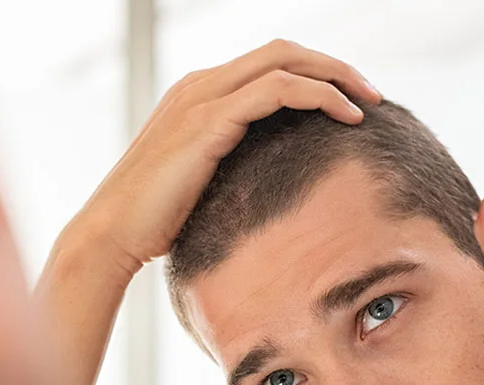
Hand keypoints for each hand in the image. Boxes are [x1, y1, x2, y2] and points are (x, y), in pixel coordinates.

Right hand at [76, 40, 380, 277]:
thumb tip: (265, 195)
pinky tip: (346, 118)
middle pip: (284, 51)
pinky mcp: (209, 122)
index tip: (349, 104)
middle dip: (334, 67)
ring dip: (336, 76)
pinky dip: (319, 96)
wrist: (111, 235)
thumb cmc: (151, 226)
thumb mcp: (197, 190)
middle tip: (372, 94)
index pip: (268, 65)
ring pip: (286, 61)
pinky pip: (278, 90)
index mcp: (198, 97)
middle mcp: (200, 86)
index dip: (315, 76)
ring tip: (370, 103)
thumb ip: (227, 174)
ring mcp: (203, 99)